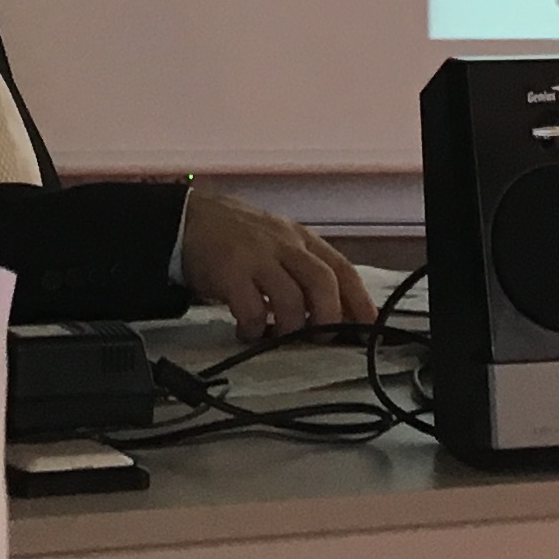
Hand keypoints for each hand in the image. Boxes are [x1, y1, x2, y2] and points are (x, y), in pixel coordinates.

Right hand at [178, 184, 375, 339]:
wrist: (186, 218)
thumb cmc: (237, 238)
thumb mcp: (277, 244)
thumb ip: (302, 270)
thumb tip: (334, 314)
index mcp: (301, 239)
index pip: (342, 269)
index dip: (360, 302)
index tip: (371, 330)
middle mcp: (284, 244)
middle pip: (323, 282)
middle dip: (329, 318)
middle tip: (321, 339)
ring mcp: (257, 255)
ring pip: (291, 298)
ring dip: (292, 328)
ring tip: (280, 339)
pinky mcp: (229, 270)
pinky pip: (252, 308)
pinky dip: (256, 329)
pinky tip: (248, 332)